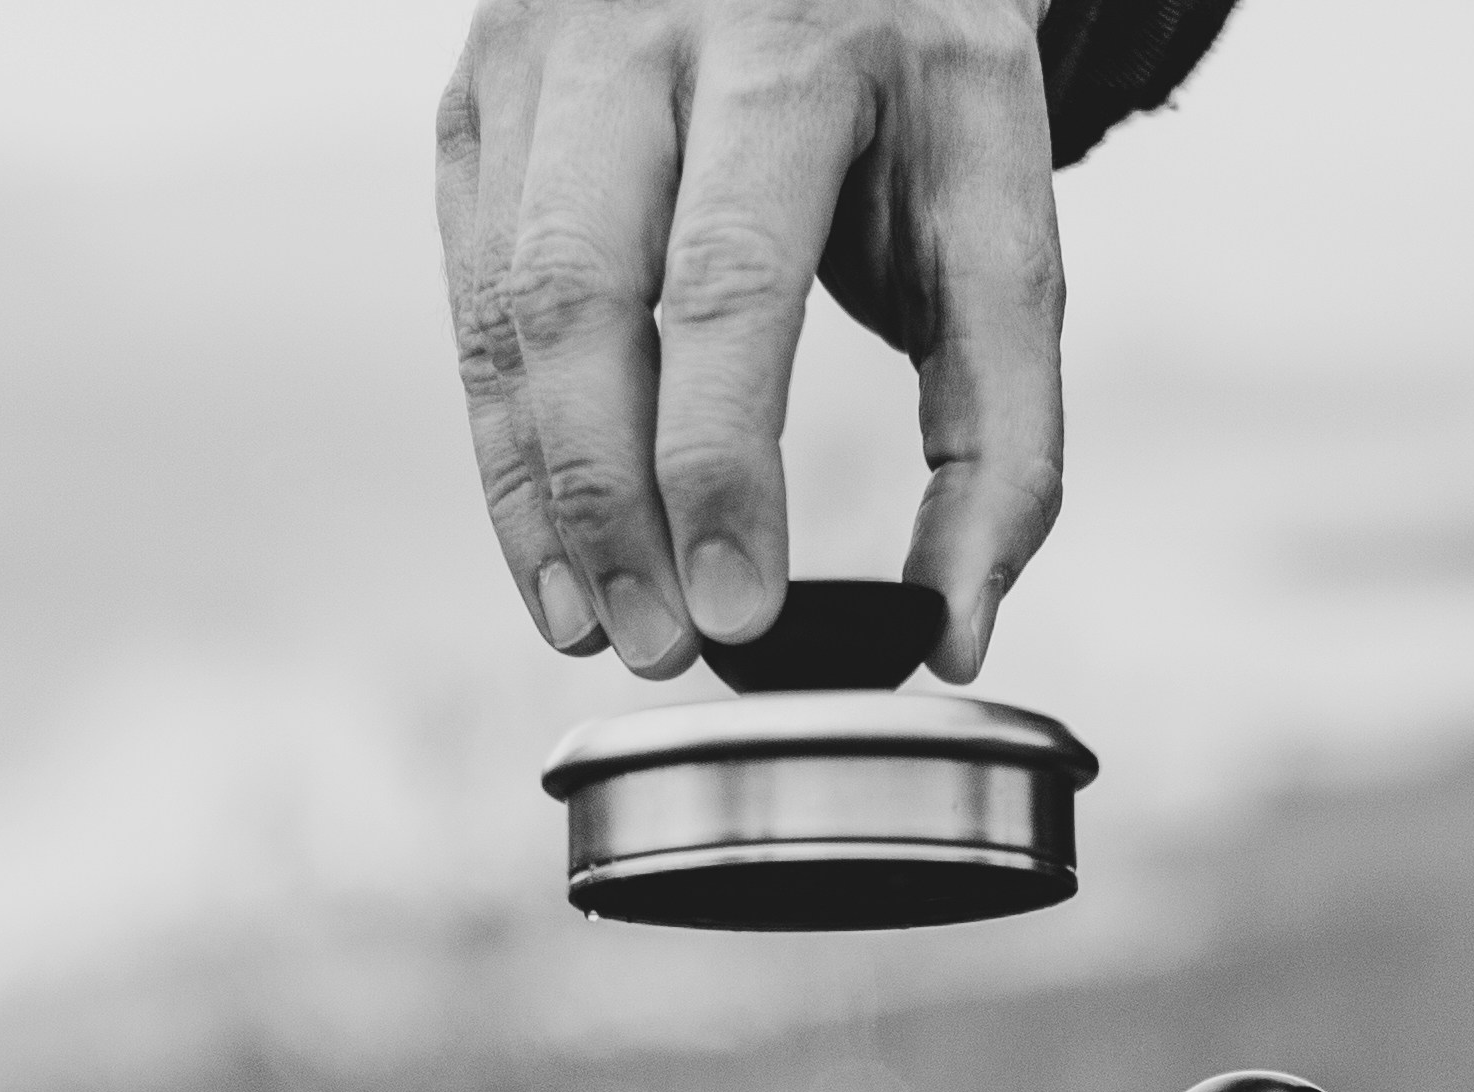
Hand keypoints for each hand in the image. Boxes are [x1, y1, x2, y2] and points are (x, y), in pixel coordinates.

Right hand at [437, 0, 1062, 684]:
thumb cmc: (917, 89)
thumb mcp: (994, 212)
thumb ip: (1001, 423)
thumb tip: (955, 629)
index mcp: (809, 40)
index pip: (734, 278)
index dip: (722, 460)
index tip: (738, 610)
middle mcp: (659, 19)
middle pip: (586, 287)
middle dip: (612, 495)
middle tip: (661, 646)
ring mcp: (548, 48)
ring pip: (509, 299)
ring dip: (542, 490)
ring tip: (595, 626)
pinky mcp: (484, 94)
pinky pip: (471, 290)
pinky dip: (508, 437)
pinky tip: (553, 545)